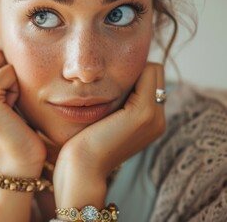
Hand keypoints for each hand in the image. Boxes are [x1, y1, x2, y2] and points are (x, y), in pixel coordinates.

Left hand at [53, 62, 165, 207]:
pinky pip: (147, 72)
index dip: (130, 74)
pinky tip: (104, 83)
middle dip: (130, 70)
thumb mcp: (104, 121)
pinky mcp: (143, 113)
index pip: (151, 80)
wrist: (82, 169)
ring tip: (103, 84)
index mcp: (151, 122)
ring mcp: (154, 116)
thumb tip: (110, 81)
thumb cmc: (84, 146)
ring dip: (127, 70)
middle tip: (104, 80)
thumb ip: (114, 104)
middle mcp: (158, 119)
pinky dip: (127, 71)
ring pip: (150, 69)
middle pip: (153, 73)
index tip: (104, 80)